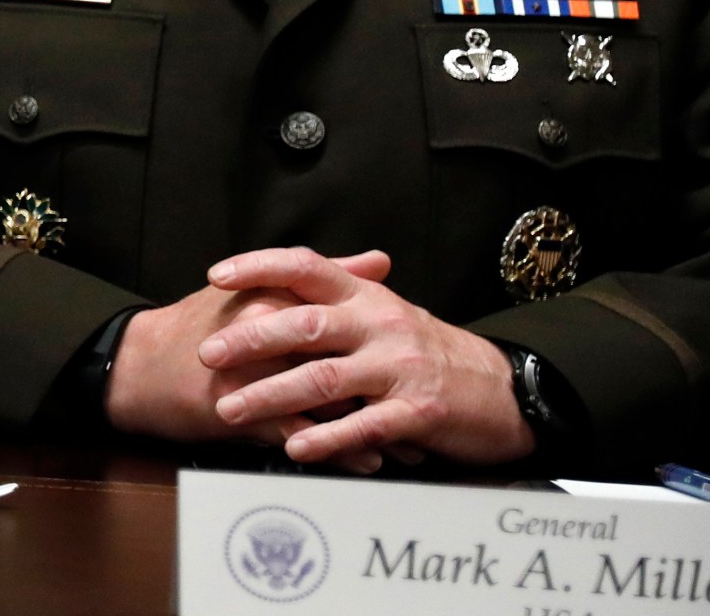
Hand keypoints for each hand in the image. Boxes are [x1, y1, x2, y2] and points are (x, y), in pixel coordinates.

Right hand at [105, 249, 393, 447]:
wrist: (136, 366)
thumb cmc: (198, 327)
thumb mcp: (257, 290)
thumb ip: (321, 274)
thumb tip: (378, 261)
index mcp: (277, 297)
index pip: (348, 316)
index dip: (389, 342)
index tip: (421, 360)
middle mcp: (271, 332)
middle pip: (348, 362)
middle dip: (390, 391)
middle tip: (429, 410)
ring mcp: (257, 373)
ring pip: (331, 401)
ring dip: (374, 428)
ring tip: (408, 448)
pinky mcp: (242, 410)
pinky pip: (302, 434)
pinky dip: (337, 450)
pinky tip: (365, 461)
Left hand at [200, 247, 531, 468]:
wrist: (505, 389)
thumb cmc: (428, 350)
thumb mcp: (385, 312)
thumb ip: (335, 296)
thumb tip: (276, 276)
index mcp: (366, 296)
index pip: (307, 266)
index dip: (259, 266)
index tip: (216, 277)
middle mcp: (380, 324)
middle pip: (306, 325)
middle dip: (250, 340)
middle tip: (207, 355)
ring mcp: (400, 367)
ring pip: (325, 379)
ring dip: (271, 396)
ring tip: (230, 410)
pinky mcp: (418, 411)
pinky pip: (364, 425)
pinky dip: (327, 437)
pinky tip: (294, 446)